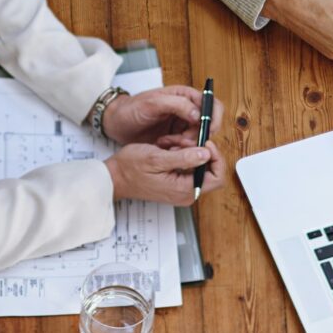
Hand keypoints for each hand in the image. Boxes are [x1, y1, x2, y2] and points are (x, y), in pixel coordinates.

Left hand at [100, 86, 223, 146]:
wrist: (116, 123)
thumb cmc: (131, 109)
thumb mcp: (151, 103)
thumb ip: (176, 104)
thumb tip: (198, 113)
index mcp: (184, 96)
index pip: (211, 104)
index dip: (214, 118)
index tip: (208, 131)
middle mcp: (186, 110)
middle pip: (208, 124)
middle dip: (200, 135)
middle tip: (183, 142)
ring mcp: (182, 125)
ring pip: (199, 137)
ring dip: (189, 145)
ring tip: (169, 144)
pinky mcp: (176, 138)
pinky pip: (188, 147)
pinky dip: (182, 150)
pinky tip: (167, 148)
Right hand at [105, 141, 223, 205]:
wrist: (114, 177)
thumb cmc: (130, 169)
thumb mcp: (157, 159)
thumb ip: (184, 158)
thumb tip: (206, 153)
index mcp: (185, 190)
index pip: (217, 176)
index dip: (215, 156)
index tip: (204, 141)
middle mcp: (186, 192)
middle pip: (209, 168)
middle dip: (198, 150)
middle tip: (182, 140)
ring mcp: (181, 188)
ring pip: (197, 163)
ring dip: (186, 148)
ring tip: (168, 142)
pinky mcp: (175, 182)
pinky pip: (186, 164)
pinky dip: (179, 152)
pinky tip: (165, 146)